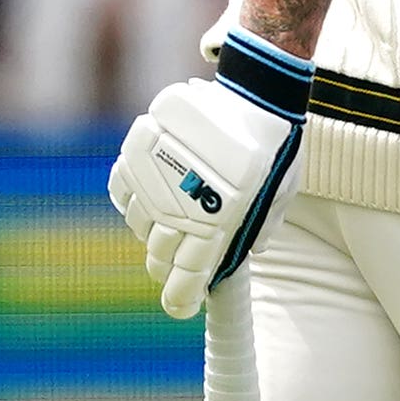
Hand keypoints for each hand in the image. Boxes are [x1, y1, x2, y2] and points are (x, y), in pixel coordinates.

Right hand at [106, 31, 310, 318]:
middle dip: (167, 267)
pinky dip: (133, 200)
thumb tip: (240, 256)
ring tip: (171, 218)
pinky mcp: (138, 154)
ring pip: (139, 226)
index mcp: (214, 229)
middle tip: (178, 261)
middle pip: (158, 258)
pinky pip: (122, 191)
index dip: (179, 300)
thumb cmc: (274, 149)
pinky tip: (150, 195)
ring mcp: (154, 182)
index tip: (179, 306)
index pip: (185, 280)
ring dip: (153, 230)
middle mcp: (178, 210)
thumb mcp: (277, 201)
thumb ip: (256, 232)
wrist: (256, 94)